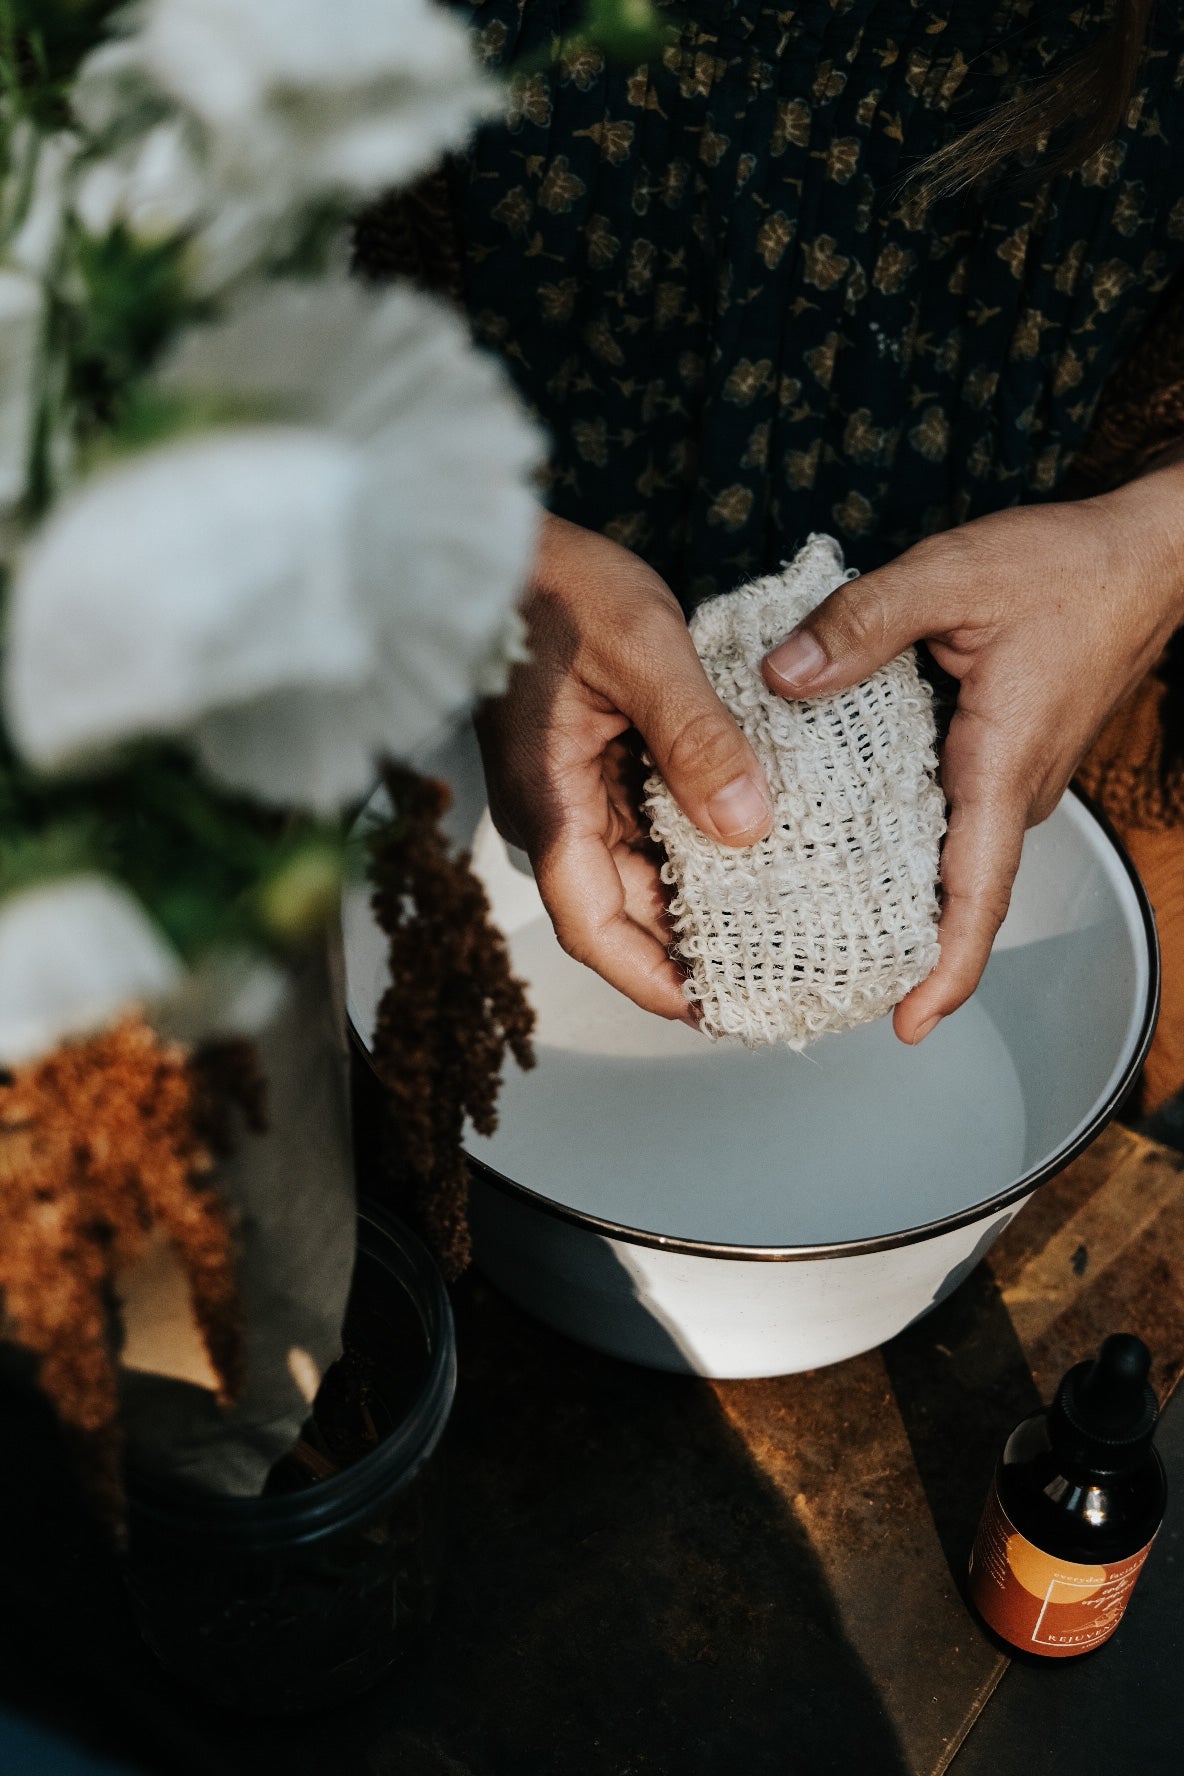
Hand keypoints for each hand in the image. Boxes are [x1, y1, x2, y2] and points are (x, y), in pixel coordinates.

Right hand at [476, 513, 773, 1021]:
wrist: (504, 542)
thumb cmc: (558, 586)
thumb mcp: (644, 650)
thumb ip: (696, 739)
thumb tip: (748, 828)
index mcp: (552, 805)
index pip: (595, 929)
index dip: (652, 982)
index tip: (714, 1013)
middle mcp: (556, 813)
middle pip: (621, 913)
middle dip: (687, 953)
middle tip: (772, 977)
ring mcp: (570, 791)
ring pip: (634, 875)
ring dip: (694, 902)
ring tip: (776, 924)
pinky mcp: (587, 765)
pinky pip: (641, 828)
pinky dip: (691, 848)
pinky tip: (750, 845)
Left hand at [762, 462, 1183, 1043]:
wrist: (1144, 556)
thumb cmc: (1066, 567)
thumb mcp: (947, 575)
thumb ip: (860, 625)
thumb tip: (781, 678)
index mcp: (1000, 765)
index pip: (977, 895)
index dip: (947, 970)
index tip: (908, 1026)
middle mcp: (1012, 790)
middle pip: (956, 895)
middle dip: (900, 947)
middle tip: (817, 977)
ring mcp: (1015, 779)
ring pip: (952, 859)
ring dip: (898, 894)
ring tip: (813, 919)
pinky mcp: (1008, 758)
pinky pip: (954, 820)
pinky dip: (907, 843)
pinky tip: (846, 834)